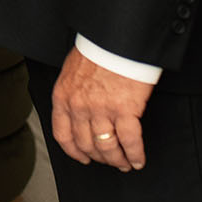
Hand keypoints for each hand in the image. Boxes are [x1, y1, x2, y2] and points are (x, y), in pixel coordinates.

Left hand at [50, 46, 151, 170]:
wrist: (116, 37)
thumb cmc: (98, 46)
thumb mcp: (73, 69)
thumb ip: (73, 91)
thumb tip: (79, 106)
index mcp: (63, 97)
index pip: (63, 134)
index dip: (74, 151)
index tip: (82, 158)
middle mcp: (79, 107)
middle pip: (86, 144)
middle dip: (99, 157)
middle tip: (109, 161)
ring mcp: (102, 110)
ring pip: (107, 147)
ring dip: (117, 160)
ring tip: (125, 164)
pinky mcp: (125, 110)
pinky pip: (130, 141)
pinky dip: (135, 155)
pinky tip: (138, 159)